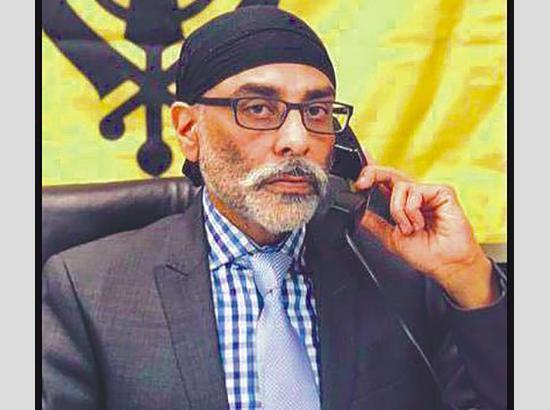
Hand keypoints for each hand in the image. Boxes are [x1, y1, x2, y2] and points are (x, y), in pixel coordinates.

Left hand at [354, 165, 497, 308]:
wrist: (447, 264)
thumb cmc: (427, 254)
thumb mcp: (391, 238)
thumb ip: (375, 223)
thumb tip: (357, 212)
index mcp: (402, 204)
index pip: (384, 182)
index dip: (370, 173)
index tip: (356, 180)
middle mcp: (414, 195)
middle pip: (389, 174)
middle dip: (372, 174)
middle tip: (361, 184)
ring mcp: (428, 192)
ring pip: (399, 186)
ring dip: (398, 211)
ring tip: (409, 228)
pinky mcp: (442, 192)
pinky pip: (415, 191)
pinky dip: (411, 210)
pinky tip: (420, 224)